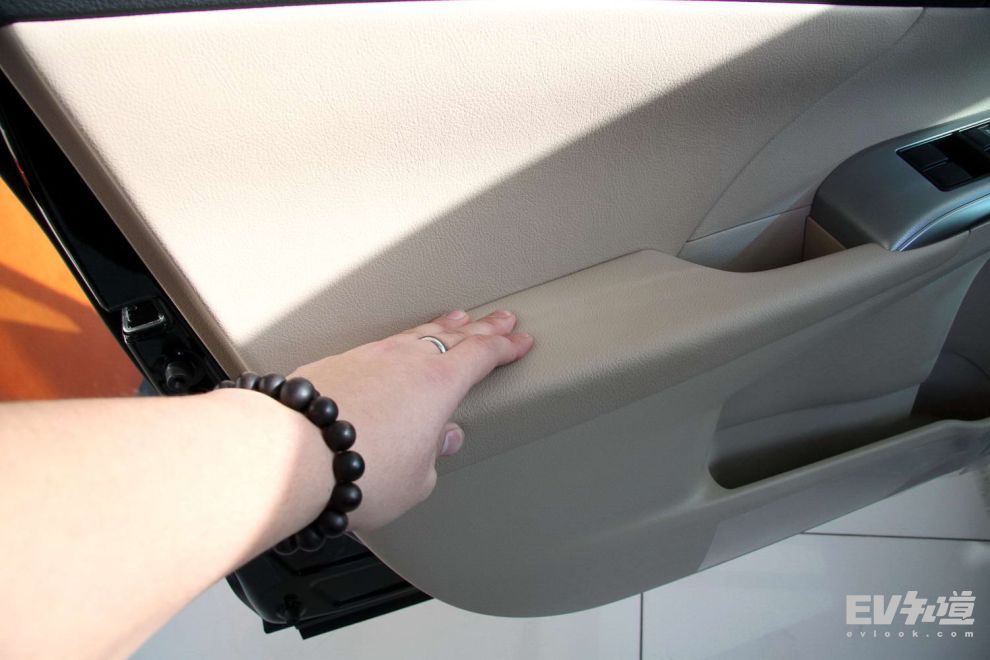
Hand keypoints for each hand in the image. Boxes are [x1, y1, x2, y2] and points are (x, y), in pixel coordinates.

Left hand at [291, 310, 533, 531]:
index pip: (482, 356)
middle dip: (482, 327)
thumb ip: (433, 456)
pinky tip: (398, 347)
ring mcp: (369, 355)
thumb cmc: (359, 471)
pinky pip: (382, 345)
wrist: (290, 453)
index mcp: (439, 384)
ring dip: (441, 327)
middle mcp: (406, 360)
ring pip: (416, 334)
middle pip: (454, 335)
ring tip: (455, 319)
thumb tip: (441, 439)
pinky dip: (401, 341)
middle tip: (501, 318)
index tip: (519, 340)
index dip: (504, 347)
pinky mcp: (336, 362)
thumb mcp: (416, 479)